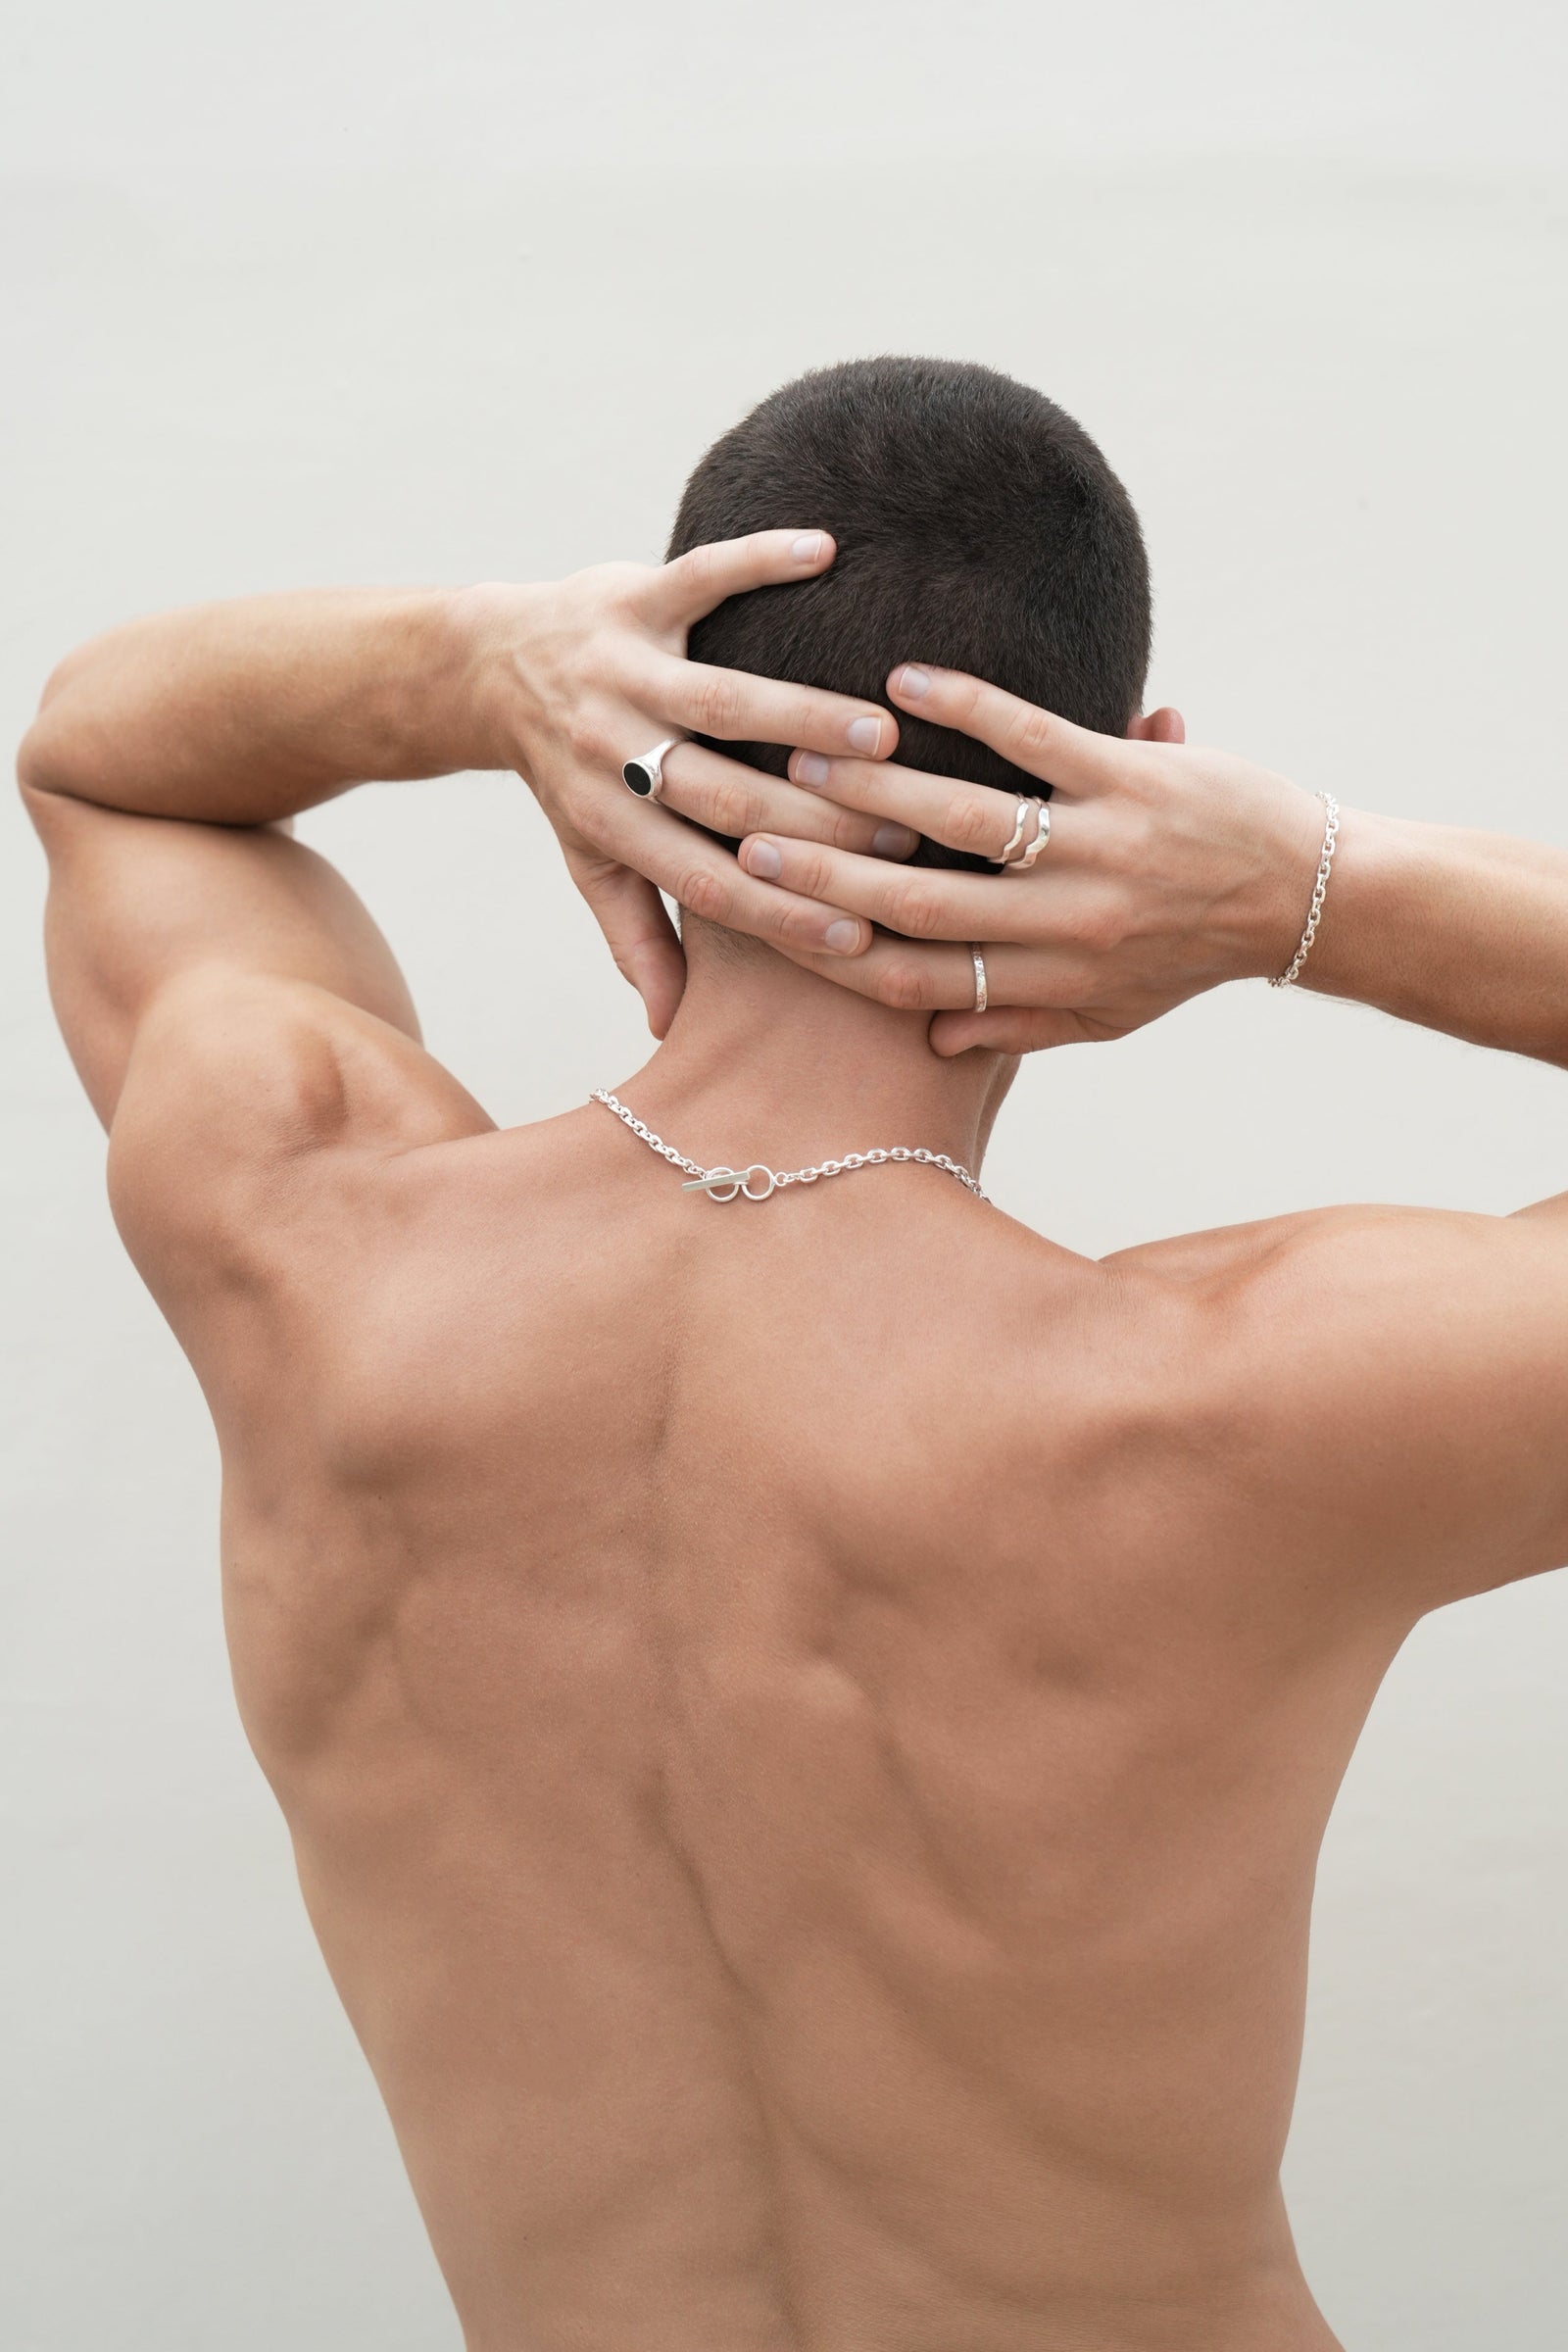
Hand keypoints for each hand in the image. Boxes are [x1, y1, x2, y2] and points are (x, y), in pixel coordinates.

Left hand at [464, 534, 907, 1036]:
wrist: (488, 666)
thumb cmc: (565, 775)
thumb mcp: (592, 859)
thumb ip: (637, 935)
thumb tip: (671, 1027)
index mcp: (611, 823)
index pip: (704, 882)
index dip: (779, 912)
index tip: (860, 933)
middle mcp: (612, 748)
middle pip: (722, 794)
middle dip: (812, 820)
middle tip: (906, 835)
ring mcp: (620, 668)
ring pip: (719, 697)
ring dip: (803, 716)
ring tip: (885, 733)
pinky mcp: (628, 595)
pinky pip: (699, 575)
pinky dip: (758, 560)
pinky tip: (826, 552)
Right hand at [716, 663, 1326, 1054]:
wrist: (1311, 898)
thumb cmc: (1193, 958)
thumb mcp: (1109, 1015)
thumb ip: (1019, 1028)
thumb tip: (929, 1038)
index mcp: (1051, 979)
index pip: (918, 979)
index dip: (834, 956)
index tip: (766, 928)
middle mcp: (1068, 922)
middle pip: (920, 902)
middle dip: (824, 874)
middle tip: (747, 838)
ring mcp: (1101, 845)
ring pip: (965, 817)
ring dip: (876, 787)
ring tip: (802, 756)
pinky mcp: (1135, 777)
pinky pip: (1038, 737)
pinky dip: (968, 703)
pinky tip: (904, 679)